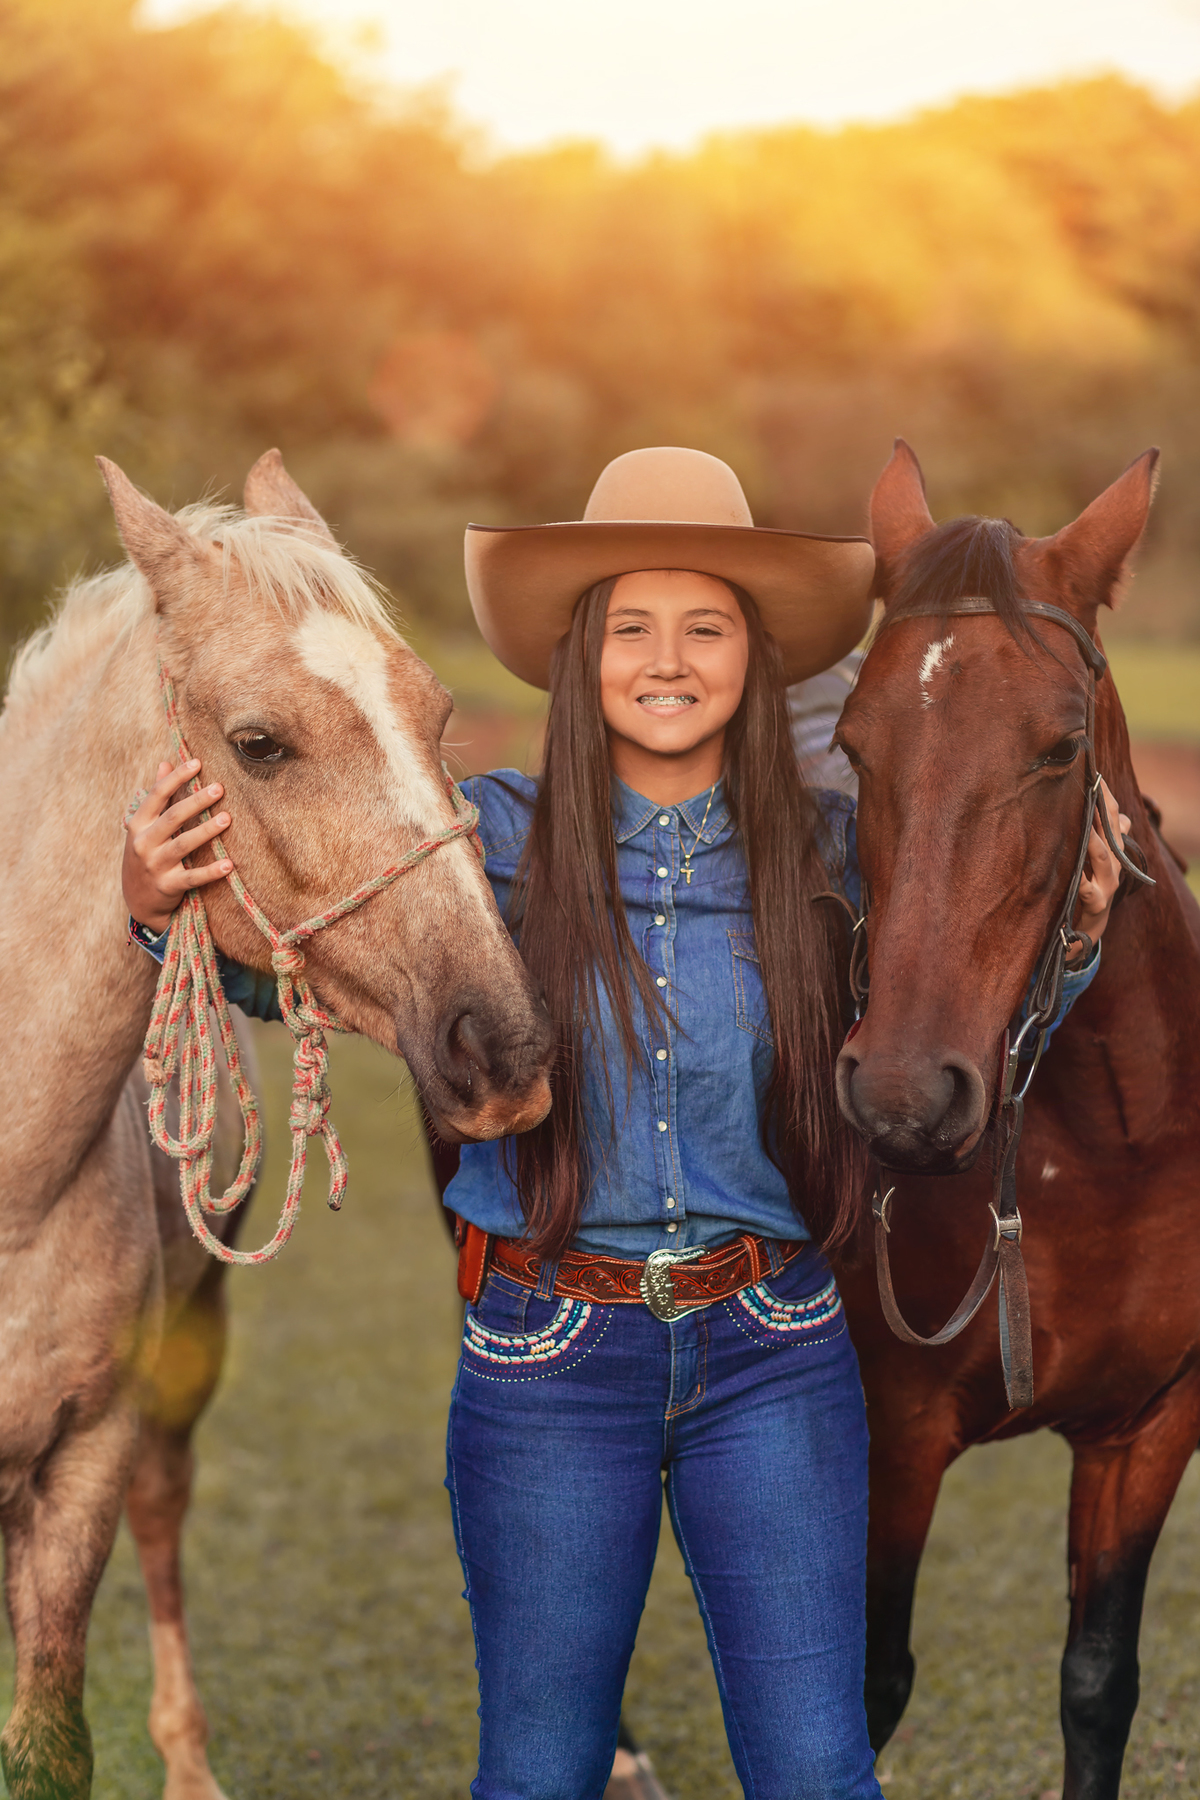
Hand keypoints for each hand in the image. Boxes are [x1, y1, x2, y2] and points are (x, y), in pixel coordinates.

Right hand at [123, 759, 234, 934]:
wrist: (137, 899)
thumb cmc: (145, 854)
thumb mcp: (143, 826)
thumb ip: (156, 797)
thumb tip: (165, 763)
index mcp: (138, 824)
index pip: (157, 795)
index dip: (176, 778)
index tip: (197, 762)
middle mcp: (143, 843)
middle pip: (172, 817)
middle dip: (196, 802)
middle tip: (219, 788)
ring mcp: (155, 865)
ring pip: (183, 845)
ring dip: (205, 831)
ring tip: (227, 819)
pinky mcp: (168, 886)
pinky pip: (192, 877)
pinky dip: (211, 872)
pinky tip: (229, 864)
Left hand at [1065, 778, 1128, 966]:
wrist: (1089, 922)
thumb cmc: (1088, 881)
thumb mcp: (1093, 853)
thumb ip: (1096, 831)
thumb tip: (1097, 802)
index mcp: (1113, 846)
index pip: (1114, 815)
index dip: (1105, 795)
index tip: (1094, 775)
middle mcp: (1115, 862)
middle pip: (1112, 831)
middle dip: (1102, 812)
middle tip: (1089, 792)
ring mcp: (1108, 883)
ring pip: (1103, 858)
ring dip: (1094, 842)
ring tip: (1085, 828)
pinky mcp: (1098, 904)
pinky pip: (1091, 893)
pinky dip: (1085, 886)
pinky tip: (1079, 879)